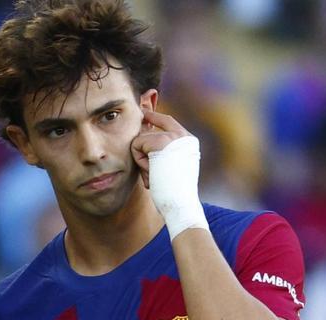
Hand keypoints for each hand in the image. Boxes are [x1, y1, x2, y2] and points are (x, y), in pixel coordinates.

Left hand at [130, 108, 207, 238]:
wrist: (180, 202)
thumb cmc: (174, 192)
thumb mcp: (171, 167)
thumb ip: (162, 151)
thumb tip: (144, 136)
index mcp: (188, 141)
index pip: (168, 121)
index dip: (154, 116)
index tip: (143, 110)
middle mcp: (183, 135)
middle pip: (151, 127)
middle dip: (143, 148)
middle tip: (150, 161)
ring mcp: (173, 137)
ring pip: (141, 139)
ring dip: (142, 160)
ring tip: (156, 175)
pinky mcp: (161, 142)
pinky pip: (136, 145)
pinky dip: (139, 161)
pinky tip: (152, 173)